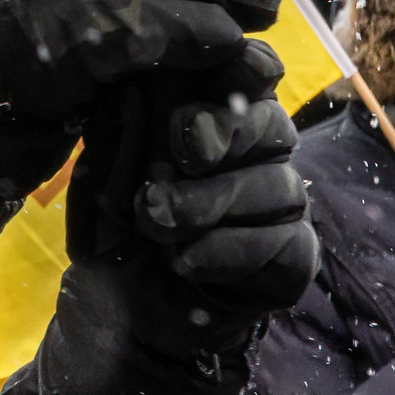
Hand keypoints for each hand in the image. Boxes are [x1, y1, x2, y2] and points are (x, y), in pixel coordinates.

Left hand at [12, 86, 313, 394]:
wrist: (123, 322)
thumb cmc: (114, 238)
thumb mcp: (99, 183)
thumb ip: (118, 137)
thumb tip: (134, 89)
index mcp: (216, 121)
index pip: (246, 78)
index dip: (238, 72)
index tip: (202, 82)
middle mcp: (259, 157)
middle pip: (272, 124)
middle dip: (225, 134)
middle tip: (183, 152)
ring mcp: (282, 206)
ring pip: (279, 185)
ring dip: (214, 202)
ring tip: (158, 223)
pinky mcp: (294, 256)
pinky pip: (286, 242)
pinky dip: (231, 250)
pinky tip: (187, 260)